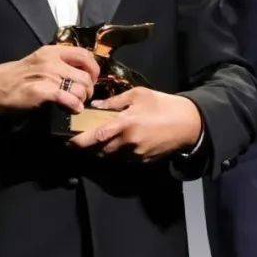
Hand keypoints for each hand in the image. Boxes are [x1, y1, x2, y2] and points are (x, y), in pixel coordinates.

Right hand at [0, 45, 99, 119]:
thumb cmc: (21, 76)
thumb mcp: (41, 60)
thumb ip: (60, 62)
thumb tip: (83, 71)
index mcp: (53, 51)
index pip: (84, 55)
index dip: (94, 69)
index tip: (92, 79)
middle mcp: (52, 61)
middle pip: (86, 75)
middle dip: (89, 89)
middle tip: (84, 96)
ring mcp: (47, 76)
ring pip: (80, 88)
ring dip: (82, 99)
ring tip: (76, 103)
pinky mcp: (42, 92)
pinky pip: (69, 99)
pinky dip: (75, 106)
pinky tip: (73, 109)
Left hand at [67, 88, 202, 161]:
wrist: (188, 124)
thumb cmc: (163, 105)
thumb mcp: (138, 95)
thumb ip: (115, 102)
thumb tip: (96, 106)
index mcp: (125, 124)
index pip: (96, 137)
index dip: (80, 141)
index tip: (68, 141)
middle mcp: (128, 143)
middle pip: (99, 150)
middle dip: (89, 146)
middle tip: (82, 138)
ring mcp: (135, 155)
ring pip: (110, 156)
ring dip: (102, 150)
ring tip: (101, 138)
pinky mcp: (142, 161)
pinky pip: (123, 159)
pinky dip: (117, 152)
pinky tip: (120, 142)